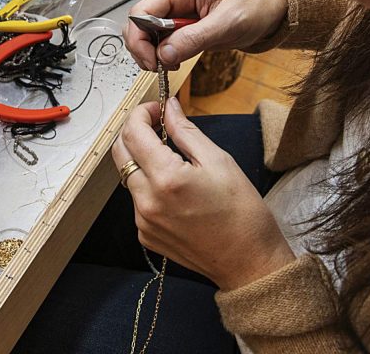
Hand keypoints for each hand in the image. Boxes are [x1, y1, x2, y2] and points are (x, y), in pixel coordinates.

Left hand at [111, 98, 294, 289]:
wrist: (248, 261)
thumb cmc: (241, 211)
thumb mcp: (218, 161)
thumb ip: (186, 131)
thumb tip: (169, 107)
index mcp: (165, 178)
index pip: (133, 132)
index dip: (142, 113)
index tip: (156, 108)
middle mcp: (146, 201)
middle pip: (121, 152)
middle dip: (134, 132)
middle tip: (157, 125)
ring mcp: (143, 221)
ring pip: (128, 177)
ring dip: (142, 160)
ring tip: (171, 158)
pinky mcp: (145, 235)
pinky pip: (137, 200)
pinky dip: (148, 186)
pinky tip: (174, 189)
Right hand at [125, 0, 286, 70]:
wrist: (268, 11)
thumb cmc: (252, 6)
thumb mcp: (226, 23)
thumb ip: (194, 38)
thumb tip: (163, 54)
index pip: (141, 11)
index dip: (139, 38)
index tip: (152, 60)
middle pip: (137, 25)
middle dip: (143, 49)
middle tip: (159, 67)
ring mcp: (173, 14)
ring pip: (144, 36)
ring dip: (151, 54)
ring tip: (171, 64)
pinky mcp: (179, 28)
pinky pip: (159, 43)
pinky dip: (162, 56)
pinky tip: (175, 61)